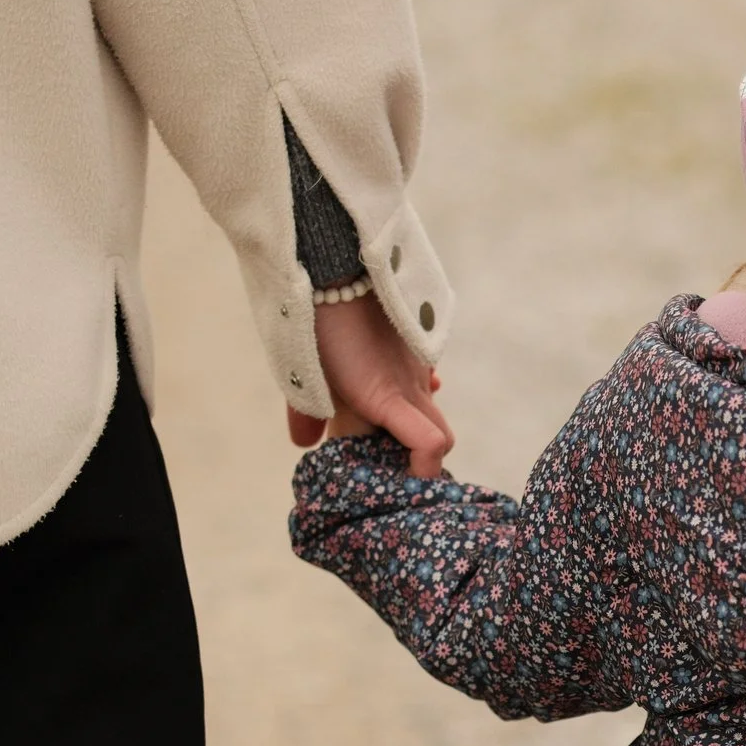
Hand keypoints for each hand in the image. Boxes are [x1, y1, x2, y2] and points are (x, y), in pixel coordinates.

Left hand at [287, 295, 453, 476]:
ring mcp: (418, 365)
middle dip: (425, 458)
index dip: (426, 470)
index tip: (405, 482)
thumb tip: (305, 443)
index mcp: (387, 399)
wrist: (336, 263)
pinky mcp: (415, 345)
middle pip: (442, 437)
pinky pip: (422, 378)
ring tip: (380, 423)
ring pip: (429, 407)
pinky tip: (383, 382)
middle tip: (393, 463)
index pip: (432, 445)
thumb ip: (306, 411)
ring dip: (413, 422)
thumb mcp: (303, 372)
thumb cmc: (318, 322)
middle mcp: (413, 386)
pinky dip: (411, 391)